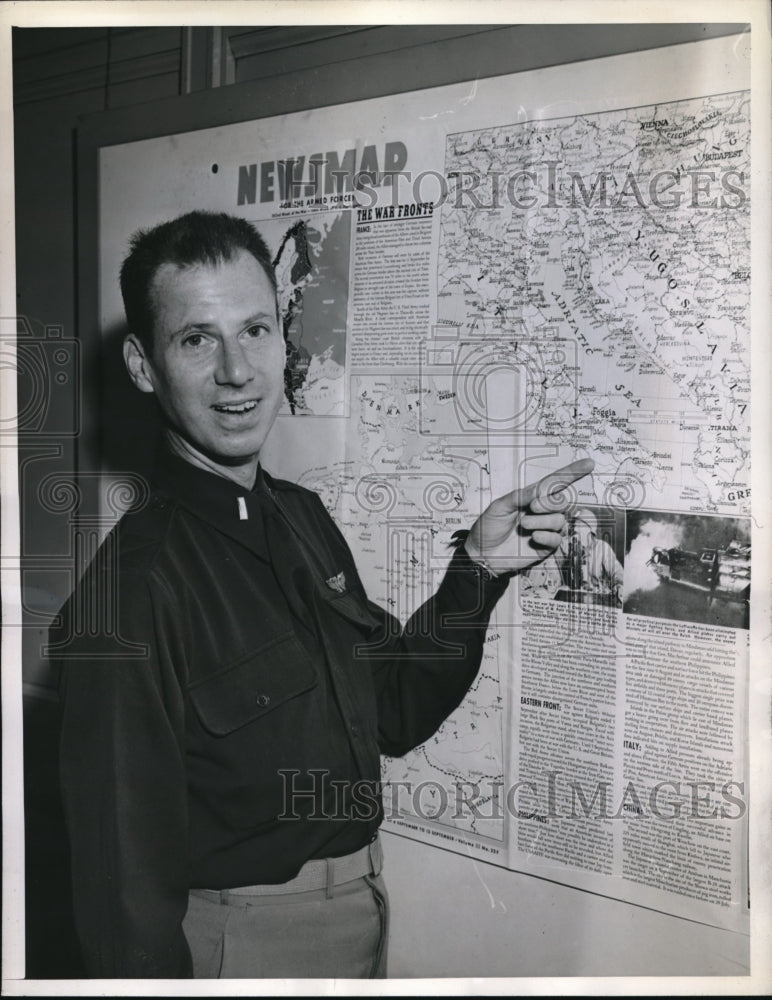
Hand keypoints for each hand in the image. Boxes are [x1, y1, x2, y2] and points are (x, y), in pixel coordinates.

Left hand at [464, 458, 594, 574]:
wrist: (482, 554)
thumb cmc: (488, 527)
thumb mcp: (499, 506)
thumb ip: (520, 496)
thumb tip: (540, 491)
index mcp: (531, 498)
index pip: (555, 483)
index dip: (572, 473)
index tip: (588, 464)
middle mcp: (541, 512)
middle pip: (562, 501)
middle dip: (549, 502)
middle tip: (532, 507)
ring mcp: (545, 529)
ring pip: (560, 520)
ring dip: (543, 521)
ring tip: (524, 525)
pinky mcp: (546, 547)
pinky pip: (557, 539)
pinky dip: (547, 536)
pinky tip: (533, 537)